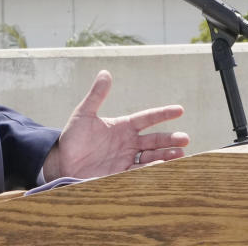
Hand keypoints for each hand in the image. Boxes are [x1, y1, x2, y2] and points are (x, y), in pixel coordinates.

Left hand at [42, 70, 189, 179]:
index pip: (147, 118)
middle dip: (171, 140)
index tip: (179, 110)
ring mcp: (126, 158)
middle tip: (185, 139)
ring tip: (180, 154)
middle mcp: (128, 143)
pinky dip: (152, 169)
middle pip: (155, 140)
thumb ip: (96, 95)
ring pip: (152, 156)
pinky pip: (140, 172)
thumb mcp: (84, 114)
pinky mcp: (121, 174)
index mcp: (123, 126)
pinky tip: (161, 165)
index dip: (163, 114)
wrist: (62, 162)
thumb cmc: (72, 137)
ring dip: (166, 155)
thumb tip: (105, 73)